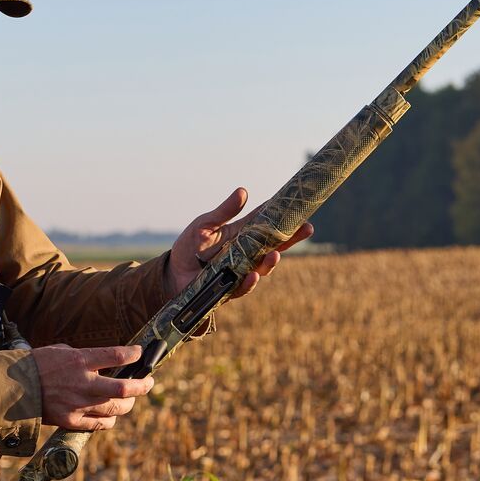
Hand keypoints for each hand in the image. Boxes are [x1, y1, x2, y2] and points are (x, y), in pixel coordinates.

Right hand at [29, 344, 152, 431]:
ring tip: (131, 399)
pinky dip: (110, 419)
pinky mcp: (71, 421)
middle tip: (149, 382)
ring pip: (116, 409)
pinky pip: (100, 424)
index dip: (134, 355)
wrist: (11, 389)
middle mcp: (83, 383)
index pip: (117, 356)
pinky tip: (111, 414)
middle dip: (143, 386)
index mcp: (80, 360)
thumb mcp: (61, 351)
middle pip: (124, 389)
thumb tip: (104, 363)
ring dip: (128, 404)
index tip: (139, 354)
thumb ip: (85, 358)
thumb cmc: (35, 365)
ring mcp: (78, 405)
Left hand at [169, 187, 312, 296]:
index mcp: (243, 235)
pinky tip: (253, 276)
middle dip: (291, 239)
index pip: (268, 225)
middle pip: (274, 246)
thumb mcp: (206, 224)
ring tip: (276, 255)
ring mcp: (240, 272)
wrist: (173, 273)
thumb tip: (243, 191)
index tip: (302, 210)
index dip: (285, 218)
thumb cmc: (190, 246)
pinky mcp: (229, 289)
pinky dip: (249, 282)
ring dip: (270, 262)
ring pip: (262, 268)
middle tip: (306, 228)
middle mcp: (246, 254)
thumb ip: (225, 211)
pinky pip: (242, 287)